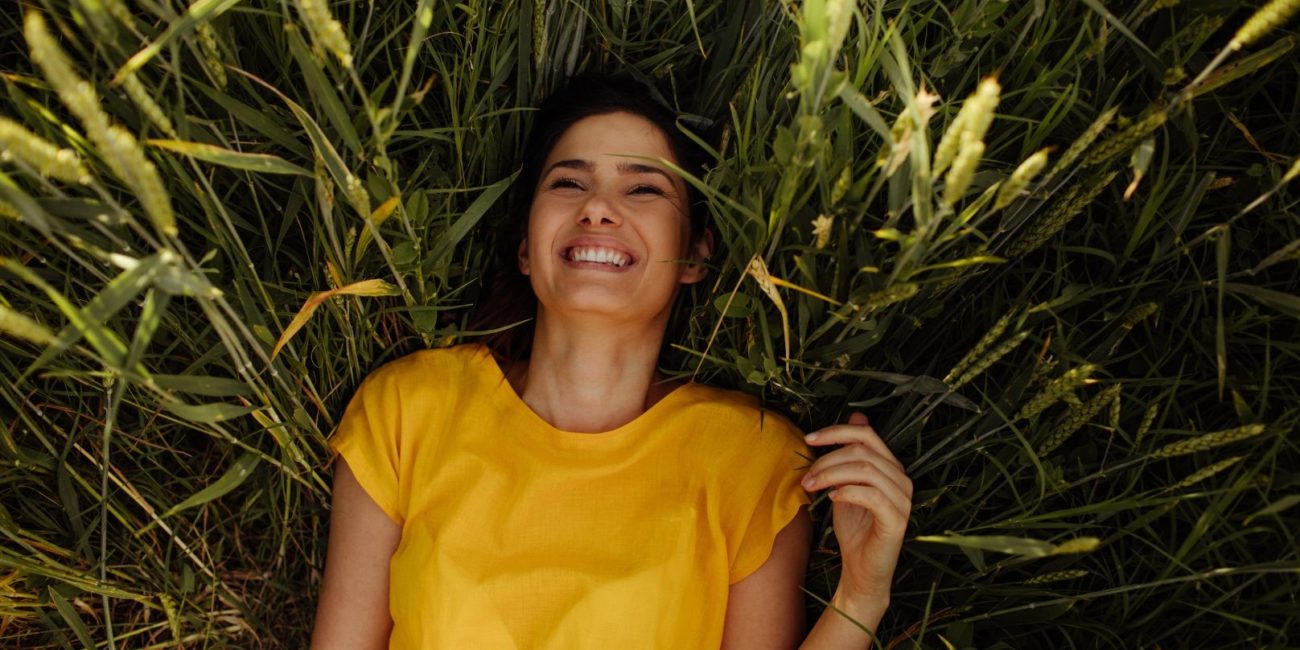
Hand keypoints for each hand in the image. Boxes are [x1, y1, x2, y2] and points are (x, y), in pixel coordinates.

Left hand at [801, 412, 911, 608]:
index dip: (836, 431)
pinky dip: (847, 491)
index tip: (808, 439)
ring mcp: (903, 500)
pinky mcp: (897, 520)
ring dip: (831, 474)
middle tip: (806, 477)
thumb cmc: (854, 529)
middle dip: (827, 459)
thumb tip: (856, 414)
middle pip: (862, 450)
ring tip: (811, 487)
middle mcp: (902, 479)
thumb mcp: (846, 485)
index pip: (866, 434)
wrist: (861, 571)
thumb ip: (849, 456)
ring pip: (865, 469)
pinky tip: (831, 498)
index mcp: (890, 467)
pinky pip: (872, 495)